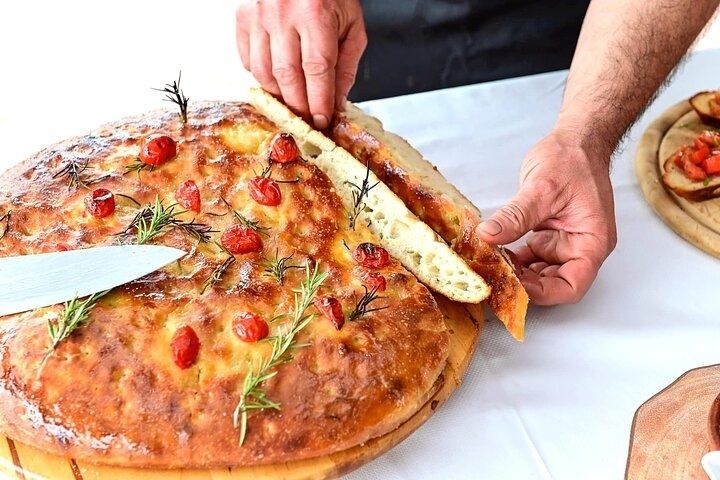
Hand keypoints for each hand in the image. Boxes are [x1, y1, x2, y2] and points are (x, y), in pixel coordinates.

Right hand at [235, 0, 366, 128]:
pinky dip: (262, 77)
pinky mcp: (243, 17)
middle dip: (299, 105)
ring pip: (263, 72)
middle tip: (307, 119)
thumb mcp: (351, 25)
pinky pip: (248, 60)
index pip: (316, 69)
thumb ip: (345, 66)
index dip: (319, 101)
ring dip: (279, 95)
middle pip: (287, 76)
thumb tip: (335, 102)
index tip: (322, 119)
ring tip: (293, 103)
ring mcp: (258, 15)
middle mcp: (282, 12)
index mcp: (315, 12)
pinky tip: (277, 80)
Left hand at [476, 131, 616, 304]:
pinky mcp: (548, 237)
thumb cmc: (572, 160)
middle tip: (496, 277)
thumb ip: (515, 216)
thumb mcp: (541, 189)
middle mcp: (580, 248)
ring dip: (517, 273)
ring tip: (491, 266)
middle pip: (555, 284)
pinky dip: (514, 259)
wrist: (574, 141)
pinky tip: (494, 254)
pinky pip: (530, 257)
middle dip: (526, 284)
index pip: (572, 286)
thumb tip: (488, 236)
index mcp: (592, 242)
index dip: (544, 292)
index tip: (516, 285)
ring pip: (539, 273)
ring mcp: (563, 244)